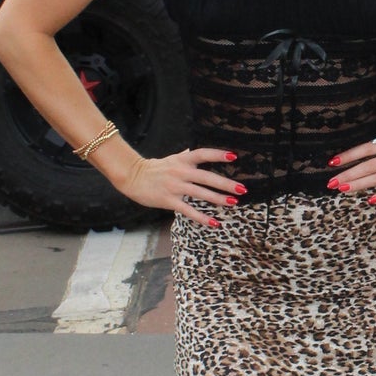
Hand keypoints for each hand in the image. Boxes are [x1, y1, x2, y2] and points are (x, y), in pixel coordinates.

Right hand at [114, 147, 243, 227]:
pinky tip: (215, 223)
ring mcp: (174, 186)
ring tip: (234, 203)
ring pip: (200, 193)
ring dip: (218, 199)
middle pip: (206, 177)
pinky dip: (202, 217)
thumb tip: (193, 152)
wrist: (133, 177)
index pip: (203, 154)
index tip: (234, 157)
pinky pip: (188, 210)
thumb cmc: (155, 169)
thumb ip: (185, 157)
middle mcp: (180, 172)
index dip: (218, 155)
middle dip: (225, 183)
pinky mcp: (168, 200)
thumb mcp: (171, 159)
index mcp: (182, 160)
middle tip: (242, 189)